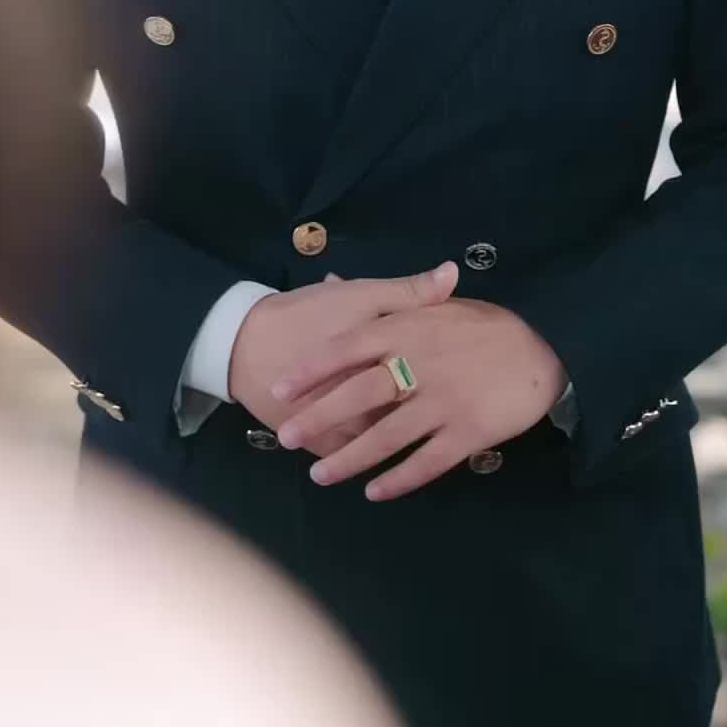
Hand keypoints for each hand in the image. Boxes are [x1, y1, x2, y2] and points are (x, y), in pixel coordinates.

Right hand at [228, 261, 458, 458]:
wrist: (243, 343)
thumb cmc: (307, 314)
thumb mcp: (359, 295)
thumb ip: (408, 291)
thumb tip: (454, 272)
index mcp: (383, 363)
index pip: (434, 381)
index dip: (458, 380)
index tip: (483, 382)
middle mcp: (367, 404)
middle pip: (415, 419)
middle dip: (438, 417)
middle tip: (458, 410)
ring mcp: (344, 430)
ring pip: (386, 442)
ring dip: (405, 439)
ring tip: (428, 430)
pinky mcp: (322, 443)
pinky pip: (358, 454)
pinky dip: (370, 449)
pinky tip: (383, 447)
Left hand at [272, 299, 566, 501]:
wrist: (544, 347)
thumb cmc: (486, 326)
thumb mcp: (438, 306)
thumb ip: (385, 304)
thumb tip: (334, 282)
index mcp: (409, 330)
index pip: (348, 348)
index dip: (313, 370)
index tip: (280, 388)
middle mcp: (420, 365)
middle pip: (358, 396)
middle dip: (319, 419)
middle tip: (287, 439)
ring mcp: (443, 401)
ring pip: (385, 436)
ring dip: (350, 459)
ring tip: (321, 477)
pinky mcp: (467, 432)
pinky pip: (425, 462)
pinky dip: (397, 479)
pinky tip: (375, 492)